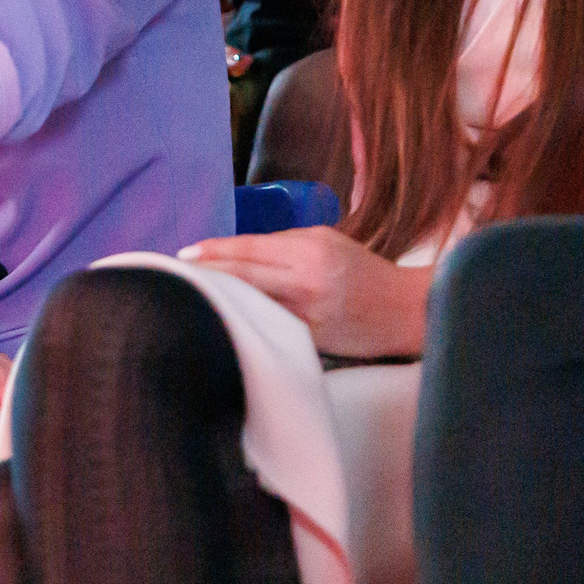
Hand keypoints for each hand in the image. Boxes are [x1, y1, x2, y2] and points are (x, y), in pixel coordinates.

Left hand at [179, 226, 426, 357]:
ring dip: (222, 299)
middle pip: (243, 277)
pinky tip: (228, 318)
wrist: (405, 313)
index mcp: (310, 251)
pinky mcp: (310, 342)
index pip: (249, 249)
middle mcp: (306, 283)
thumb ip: (284, 244)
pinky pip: (270, 327)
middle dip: (207, 274)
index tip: (186, 253)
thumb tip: (240, 252)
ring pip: (251, 305)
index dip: (214, 251)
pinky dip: (247, 320)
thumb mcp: (326, 240)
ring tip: (194, 294)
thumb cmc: (363, 269)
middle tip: (178, 273)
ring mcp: (307, 316)